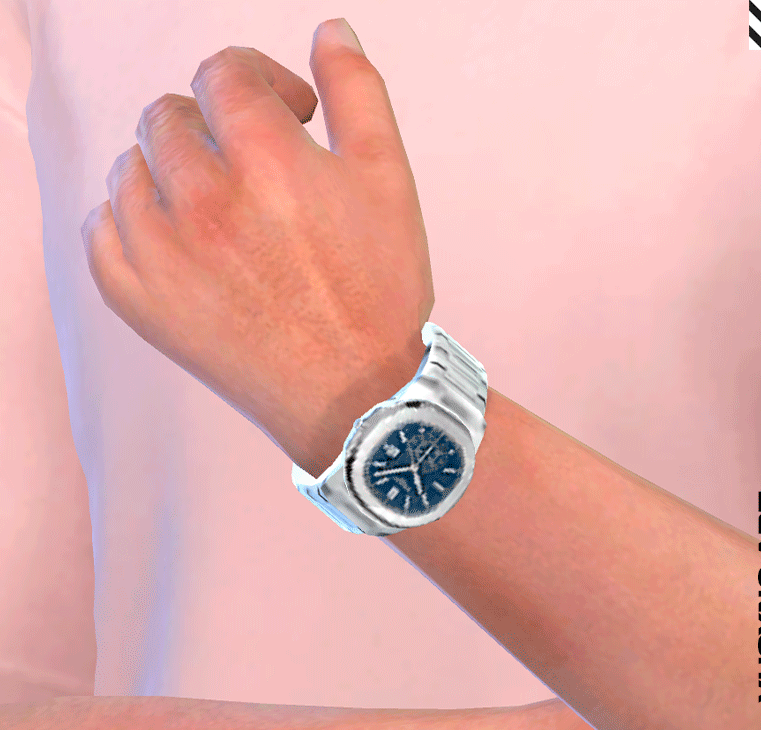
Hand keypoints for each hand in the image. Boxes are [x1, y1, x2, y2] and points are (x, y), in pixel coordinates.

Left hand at [81, 19, 433, 476]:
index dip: (260, 80)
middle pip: (169, 116)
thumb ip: (359, 95)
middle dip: (214, 125)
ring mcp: (163, 255)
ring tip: (215, 204)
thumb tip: (330, 33)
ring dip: (170, 170)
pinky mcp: (141, 303)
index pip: (225, 74)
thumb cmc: (378, 295)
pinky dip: (129, 221)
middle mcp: (203, 200)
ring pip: (131, 169)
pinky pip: (100, 232)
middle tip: (253, 164)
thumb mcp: (390, 183)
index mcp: (266, 160)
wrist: (355, 394)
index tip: (286, 112)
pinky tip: (171, 236)